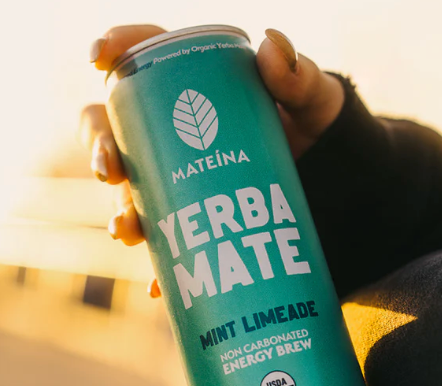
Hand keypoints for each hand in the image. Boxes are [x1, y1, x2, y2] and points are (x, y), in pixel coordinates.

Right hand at [80, 25, 344, 297]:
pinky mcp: (199, 231)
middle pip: (120, 138)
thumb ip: (300, 77)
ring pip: (134, 200)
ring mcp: (184, 190)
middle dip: (101, 149)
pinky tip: (158, 285)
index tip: (100, 57)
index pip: (145, 65)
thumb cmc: (322, 135)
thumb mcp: (316, 103)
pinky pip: (170, 254)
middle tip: (109, 166)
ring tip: (127, 230)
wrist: (341, 193)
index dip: (115, 52)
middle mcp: (176, 144)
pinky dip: (161, 274)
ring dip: (121, 216)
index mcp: (195, 94)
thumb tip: (271, 44)